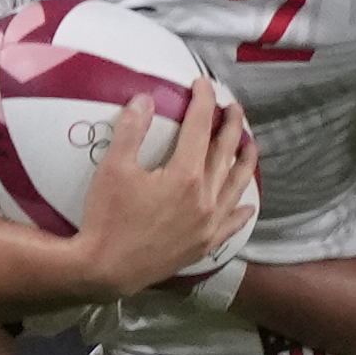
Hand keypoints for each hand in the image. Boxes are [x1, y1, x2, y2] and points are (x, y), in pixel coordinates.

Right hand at [76, 77, 256, 292]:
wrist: (106, 269)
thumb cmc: (107, 218)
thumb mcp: (113, 168)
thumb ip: (131, 130)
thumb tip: (145, 99)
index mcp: (184, 175)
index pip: (199, 128)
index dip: (203, 102)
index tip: (203, 85)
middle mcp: (204, 198)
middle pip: (224, 154)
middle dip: (231, 126)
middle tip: (233, 108)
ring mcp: (207, 224)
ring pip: (235, 187)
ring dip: (244, 163)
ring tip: (250, 146)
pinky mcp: (203, 245)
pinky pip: (230, 226)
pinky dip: (240, 213)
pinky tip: (247, 206)